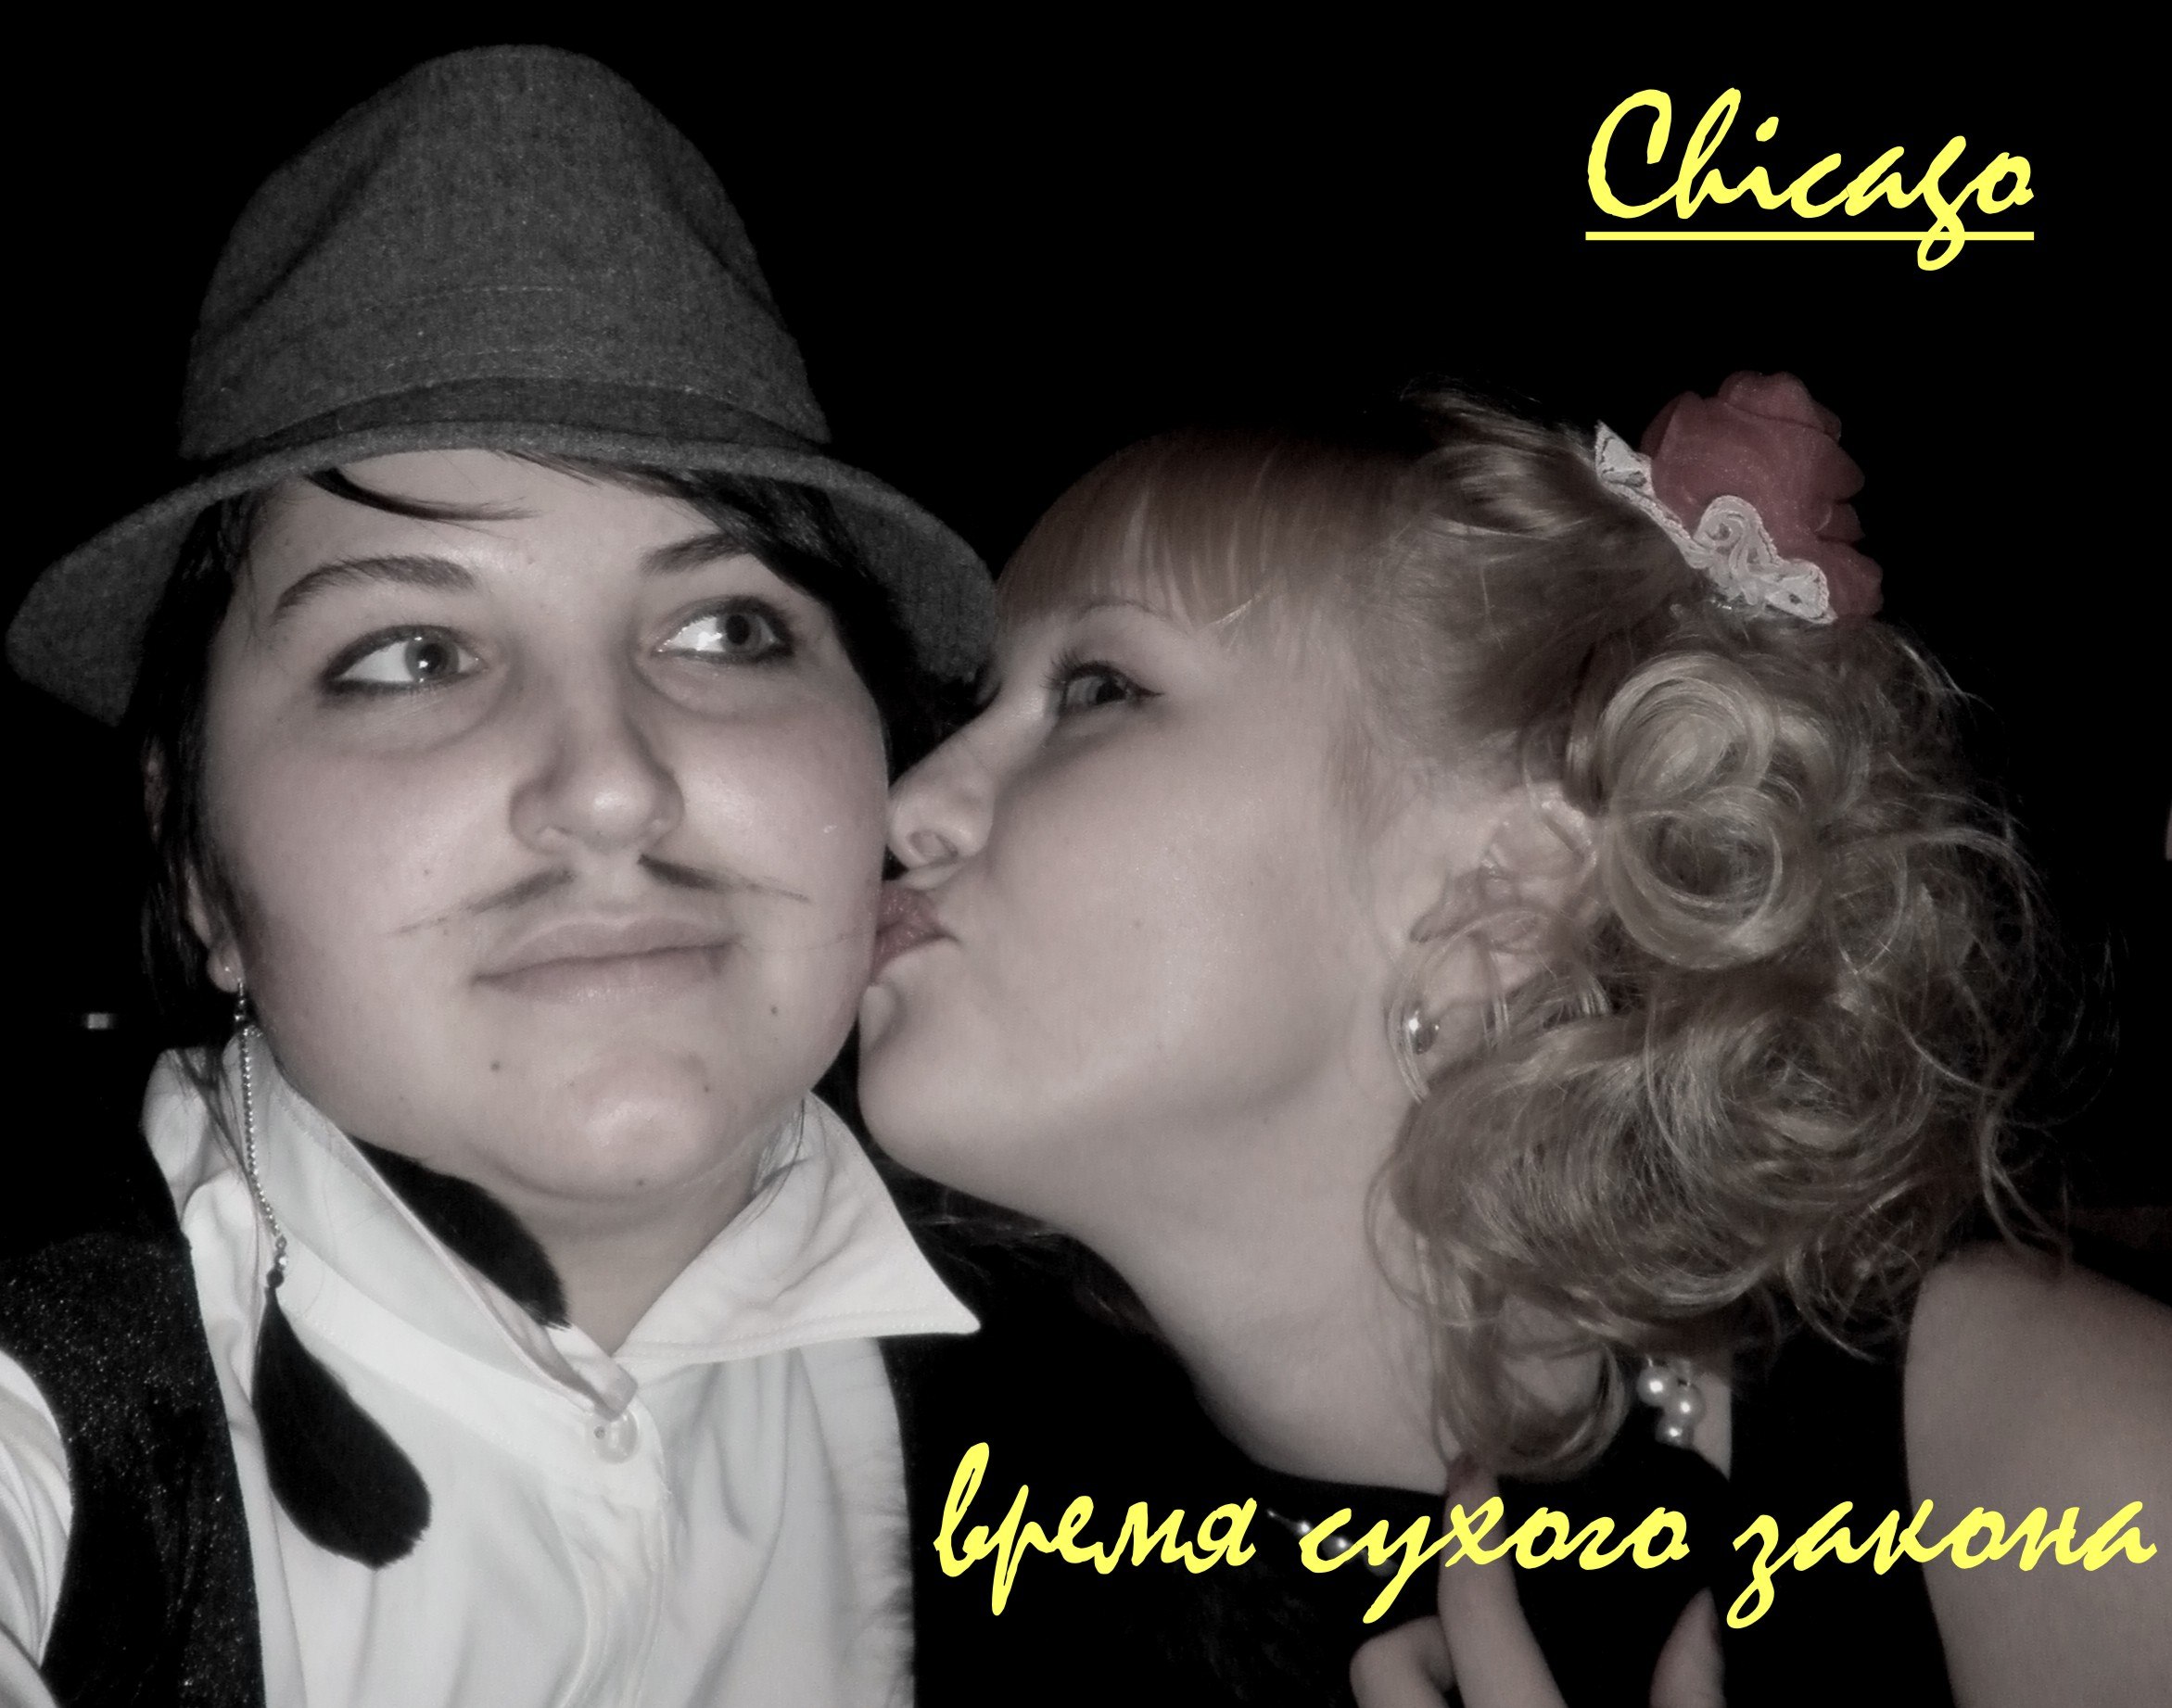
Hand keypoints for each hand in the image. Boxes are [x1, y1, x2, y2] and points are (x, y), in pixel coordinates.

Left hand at [1348, 1473, 1723, 1707]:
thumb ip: (1691, 1697)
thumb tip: (1702, 1607)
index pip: (1476, 1616)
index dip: (1470, 1532)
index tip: (1473, 1472)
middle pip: (1378, 1666)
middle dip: (1421, 1641)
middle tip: (1481, 1649)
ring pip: (1371, 1707)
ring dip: (1418, 1690)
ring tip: (1481, 1692)